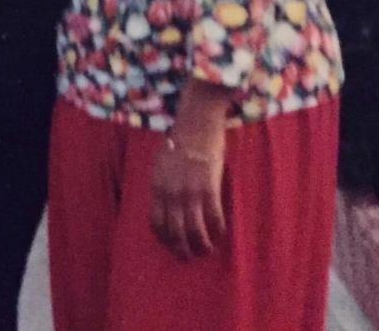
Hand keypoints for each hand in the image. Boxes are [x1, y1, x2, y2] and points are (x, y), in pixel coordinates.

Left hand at [150, 119, 226, 261]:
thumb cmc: (179, 139)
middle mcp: (171, 193)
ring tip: (206, 250)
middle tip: (189, 257)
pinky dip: (218, 229)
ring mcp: (190, 191)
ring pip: (194, 230)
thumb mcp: (161, 164)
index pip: (157, 223)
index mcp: (157, 187)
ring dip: (201, 245)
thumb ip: (162, 185)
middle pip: (175, 232)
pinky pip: (214, 217)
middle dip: (182, 249)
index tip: (172, 246)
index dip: (165, 240)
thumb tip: (164, 206)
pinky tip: (221, 233)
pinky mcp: (209, 187)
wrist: (196, 122)